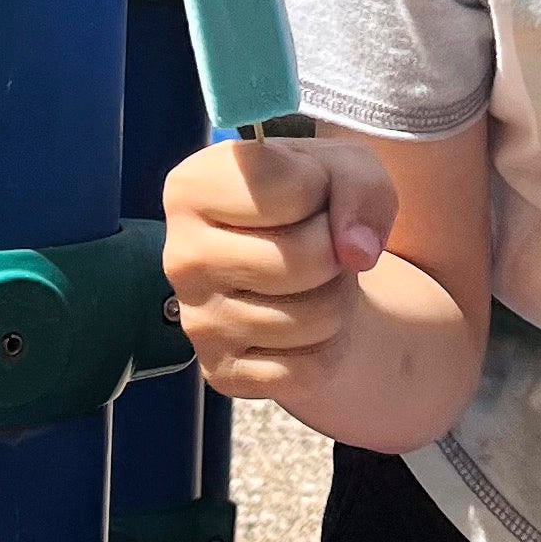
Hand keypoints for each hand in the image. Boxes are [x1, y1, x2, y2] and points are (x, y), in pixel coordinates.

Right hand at [162, 133, 393, 405]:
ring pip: (313, 318)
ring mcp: (196, 322)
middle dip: (336, 253)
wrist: (300, 266)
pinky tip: (303, 324)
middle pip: (303, 260)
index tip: (307, 191)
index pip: (288, 191)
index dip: (323, 190)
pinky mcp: (222, 373)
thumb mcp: (342, 167)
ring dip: (338, 299)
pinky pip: (308, 370)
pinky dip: (327, 348)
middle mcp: (181, 255)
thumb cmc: (310, 204)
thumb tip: (357, 251)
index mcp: (190, 188)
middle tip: (322, 246)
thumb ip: (359, 185)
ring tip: (315, 282)